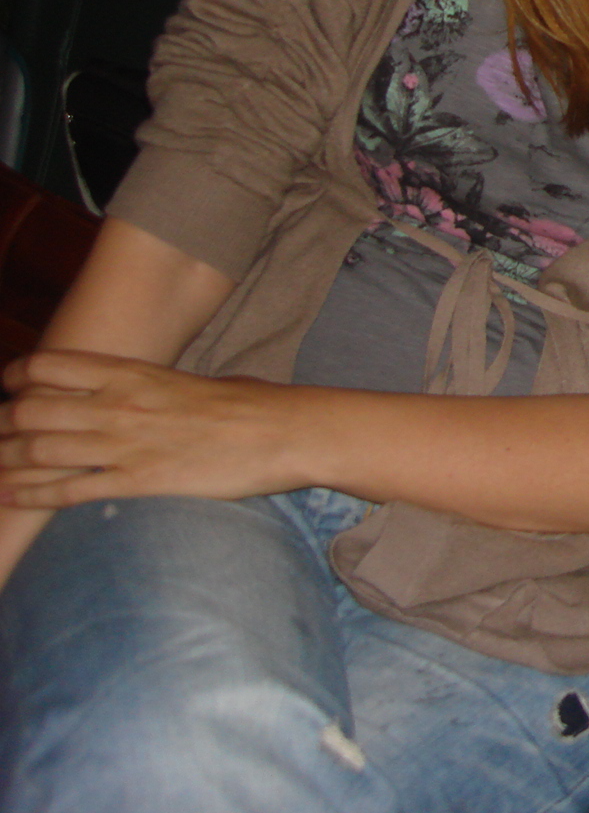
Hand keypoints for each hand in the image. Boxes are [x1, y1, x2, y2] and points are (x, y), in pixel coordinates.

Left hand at [0, 350, 309, 507]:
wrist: (284, 432)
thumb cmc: (251, 405)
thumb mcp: (196, 381)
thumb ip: (157, 387)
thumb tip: (148, 394)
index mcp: (134, 373)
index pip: (51, 365)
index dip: (17, 376)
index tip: (8, 386)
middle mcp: (118, 404)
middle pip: (31, 410)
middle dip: (1, 425)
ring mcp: (125, 444)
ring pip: (39, 451)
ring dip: (5, 462)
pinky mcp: (137, 482)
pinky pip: (68, 490)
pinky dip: (30, 496)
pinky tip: (10, 498)